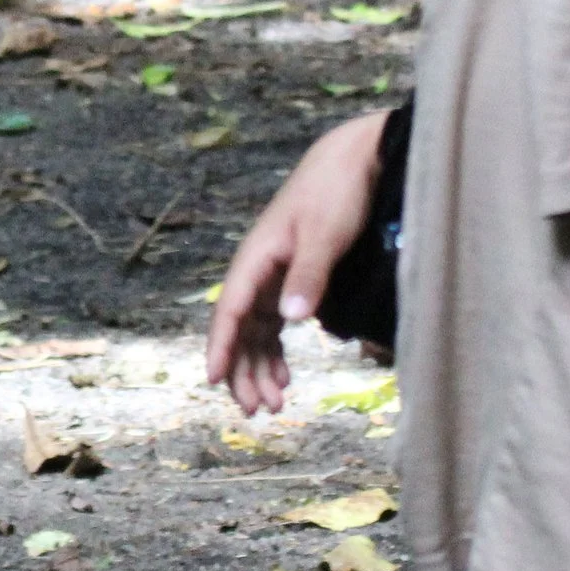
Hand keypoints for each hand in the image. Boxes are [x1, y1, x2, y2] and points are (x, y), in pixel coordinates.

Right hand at [204, 110, 386, 415]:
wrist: (355, 160)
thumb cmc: (337, 192)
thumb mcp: (325, 233)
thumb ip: (309, 275)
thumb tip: (291, 319)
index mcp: (257, 257)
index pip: (231, 310)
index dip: (220, 346)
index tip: (214, 380)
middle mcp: (259, 269)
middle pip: (239, 329)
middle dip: (242, 370)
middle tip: (256, 410)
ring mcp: (275, 275)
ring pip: (256, 332)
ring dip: (259, 367)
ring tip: (273, 403)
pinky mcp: (294, 278)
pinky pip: (275, 324)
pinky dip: (276, 352)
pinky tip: (285, 375)